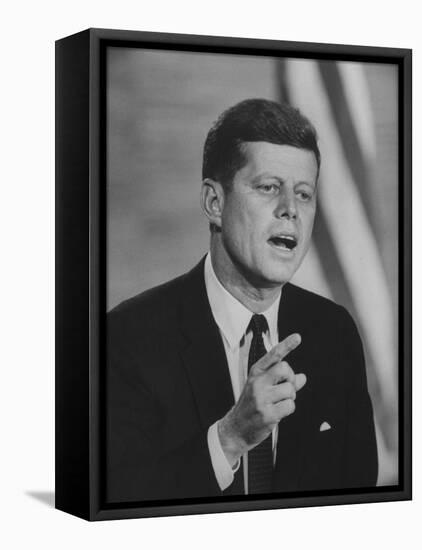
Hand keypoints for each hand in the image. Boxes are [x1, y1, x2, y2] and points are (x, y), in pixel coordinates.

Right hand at [218, 333, 305, 466]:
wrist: (236, 428)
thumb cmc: (250, 406)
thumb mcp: (262, 388)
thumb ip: (283, 381)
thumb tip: (302, 377)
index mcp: (256, 373)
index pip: (273, 355)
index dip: (286, 345)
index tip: (297, 337)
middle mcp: (257, 383)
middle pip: (285, 369)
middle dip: (290, 379)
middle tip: (285, 388)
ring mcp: (261, 398)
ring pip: (290, 390)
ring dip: (290, 398)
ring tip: (279, 403)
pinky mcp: (267, 413)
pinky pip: (290, 406)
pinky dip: (288, 409)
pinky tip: (278, 412)